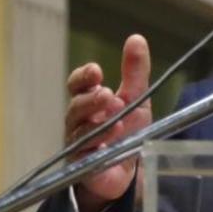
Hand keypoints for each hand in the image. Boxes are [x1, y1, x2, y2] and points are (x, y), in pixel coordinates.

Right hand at [63, 35, 152, 211]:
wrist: (126, 172)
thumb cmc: (126, 131)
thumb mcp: (136, 99)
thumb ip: (135, 72)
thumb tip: (136, 38)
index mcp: (89, 102)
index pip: (77, 85)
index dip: (83, 77)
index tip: (96, 71)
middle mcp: (79, 122)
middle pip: (76, 106)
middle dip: (90, 99)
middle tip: (107, 94)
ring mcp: (79, 145)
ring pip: (80, 130)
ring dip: (96, 121)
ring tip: (114, 114)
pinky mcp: (84, 166)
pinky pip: (86, 155)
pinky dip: (98, 144)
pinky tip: (112, 135)